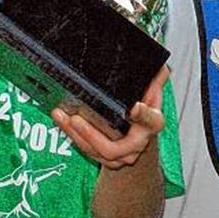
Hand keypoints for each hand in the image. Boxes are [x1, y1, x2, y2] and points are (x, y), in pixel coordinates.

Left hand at [52, 65, 167, 168]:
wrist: (141, 138)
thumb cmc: (145, 113)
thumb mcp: (152, 92)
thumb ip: (154, 76)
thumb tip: (156, 58)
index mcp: (152, 123)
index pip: (150, 120)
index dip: (142, 115)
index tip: (133, 107)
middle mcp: (138, 144)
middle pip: (114, 147)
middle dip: (91, 134)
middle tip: (77, 119)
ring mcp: (121, 155)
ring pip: (95, 150)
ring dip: (75, 134)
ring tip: (62, 116)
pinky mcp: (105, 159)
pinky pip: (86, 150)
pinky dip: (72, 136)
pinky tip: (62, 122)